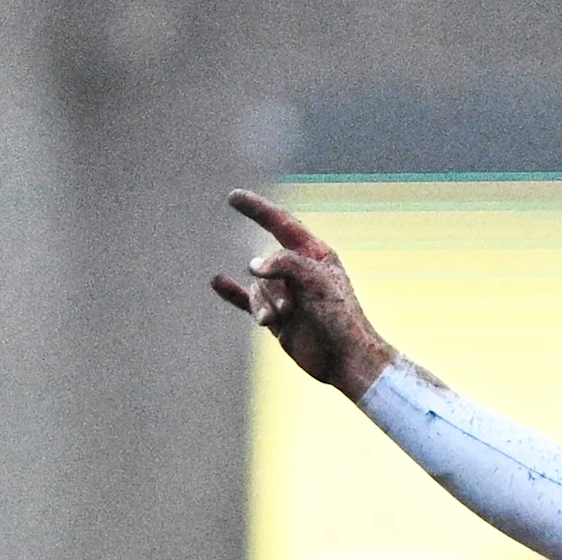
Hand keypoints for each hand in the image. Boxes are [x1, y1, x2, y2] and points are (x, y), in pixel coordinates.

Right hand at [212, 190, 393, 396]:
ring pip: (257, 287)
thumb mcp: (316, 281)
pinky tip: (217, 282)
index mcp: (315, 255)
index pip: (282, 224)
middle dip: (272, 286)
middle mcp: (299, 271)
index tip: (233, 197)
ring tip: (281, 318)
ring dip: (263, 303)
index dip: (258, 209)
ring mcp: (287, 294)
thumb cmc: (339, 318)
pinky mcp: (277, 317)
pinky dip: (233, 293)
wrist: (345, 361)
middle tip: (289, 308)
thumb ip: (285, 263)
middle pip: (265, 264)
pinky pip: (248, 300)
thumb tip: (252, 266)